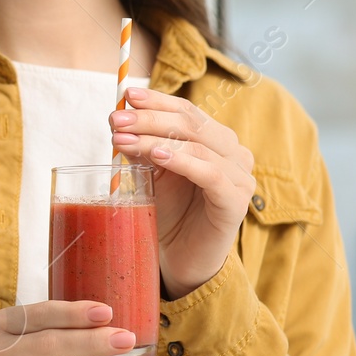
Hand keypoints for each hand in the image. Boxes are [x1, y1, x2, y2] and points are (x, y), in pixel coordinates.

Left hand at [109, 86, 255, 298]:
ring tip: (123, 139)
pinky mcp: (236, 202)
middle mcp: (234, 153)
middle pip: (192, 124)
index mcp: (216, 141)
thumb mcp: (153, 173)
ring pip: (198, 145)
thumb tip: (120, 120)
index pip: (188, 111)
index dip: (158, 100)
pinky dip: (183, 161)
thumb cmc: (170, 214)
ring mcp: (239, 177)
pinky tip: (157, 156)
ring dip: (156, 139)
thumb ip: (144, 147)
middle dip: (150, 118)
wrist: (182, 259)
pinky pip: (210, 174)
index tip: (127, 95)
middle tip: (116, 119)